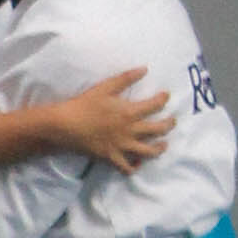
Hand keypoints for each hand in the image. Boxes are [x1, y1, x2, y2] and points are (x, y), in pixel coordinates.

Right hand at [47, 68, 174, 172]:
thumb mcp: (105, 87)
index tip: (166, 95)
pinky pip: (128, 168)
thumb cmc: (84, 104)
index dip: (164, 98)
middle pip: (159, 130)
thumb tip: (145, 69)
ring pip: (149, 152)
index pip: (156, 105)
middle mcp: (131, 131)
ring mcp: (122, 147)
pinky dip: (135, 167)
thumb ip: (126, 78)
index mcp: (130, 112)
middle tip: (172, 121)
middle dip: (169, 124)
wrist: (65, 125)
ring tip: (163, 144)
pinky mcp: (111, 158)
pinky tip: (137, 162)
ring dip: (160, 148)